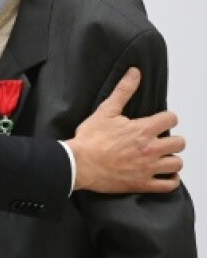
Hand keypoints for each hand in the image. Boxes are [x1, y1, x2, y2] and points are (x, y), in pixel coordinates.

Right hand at [67, 67, 184, 193]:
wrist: (78, 163)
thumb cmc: (90, 139)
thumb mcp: (105, 111)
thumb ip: (123, 91)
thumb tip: (134, 73)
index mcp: (143, 130)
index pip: (171, 119)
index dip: (166, 118)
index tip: (160, 122)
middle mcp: (150, 149)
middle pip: (179, 142)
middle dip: (172, 140)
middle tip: (161, 140)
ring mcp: (148, 168)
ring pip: (177, 164)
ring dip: (172, 159)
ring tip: (163, 157)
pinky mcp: (142, 183)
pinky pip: (168, 185)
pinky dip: (171, 180)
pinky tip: (165, 174)